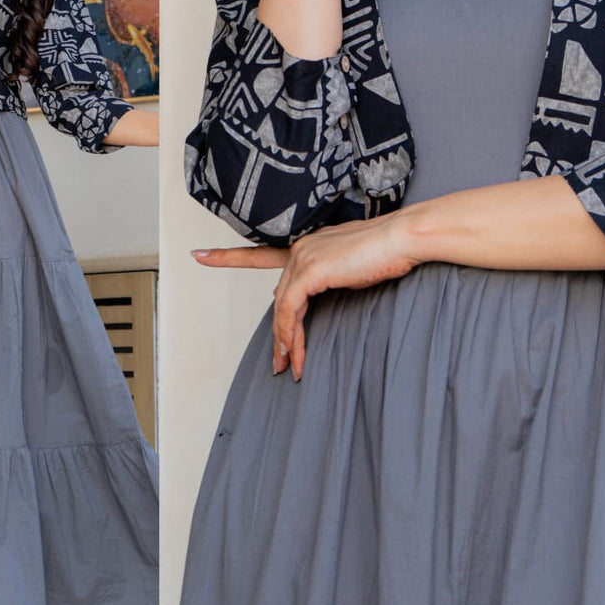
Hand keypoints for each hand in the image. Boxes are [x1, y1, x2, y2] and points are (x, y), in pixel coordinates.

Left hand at [192, 213, 418, 380]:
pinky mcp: (311, 270)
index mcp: (307, 245)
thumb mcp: (350, 270)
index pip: (261, 255)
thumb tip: (305, 301)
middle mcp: (300, 248)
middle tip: (280, 363)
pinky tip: (294, 352)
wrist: (405, 238)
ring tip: (288, 367)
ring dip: (285, 341)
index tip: (200, 254)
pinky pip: (290, 310)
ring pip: (282, 308)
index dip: (228, 256)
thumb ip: (326, 281)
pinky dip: (289, 334)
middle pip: (280, 298)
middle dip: (279, 334)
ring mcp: (303, 257)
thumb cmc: (387, 253)